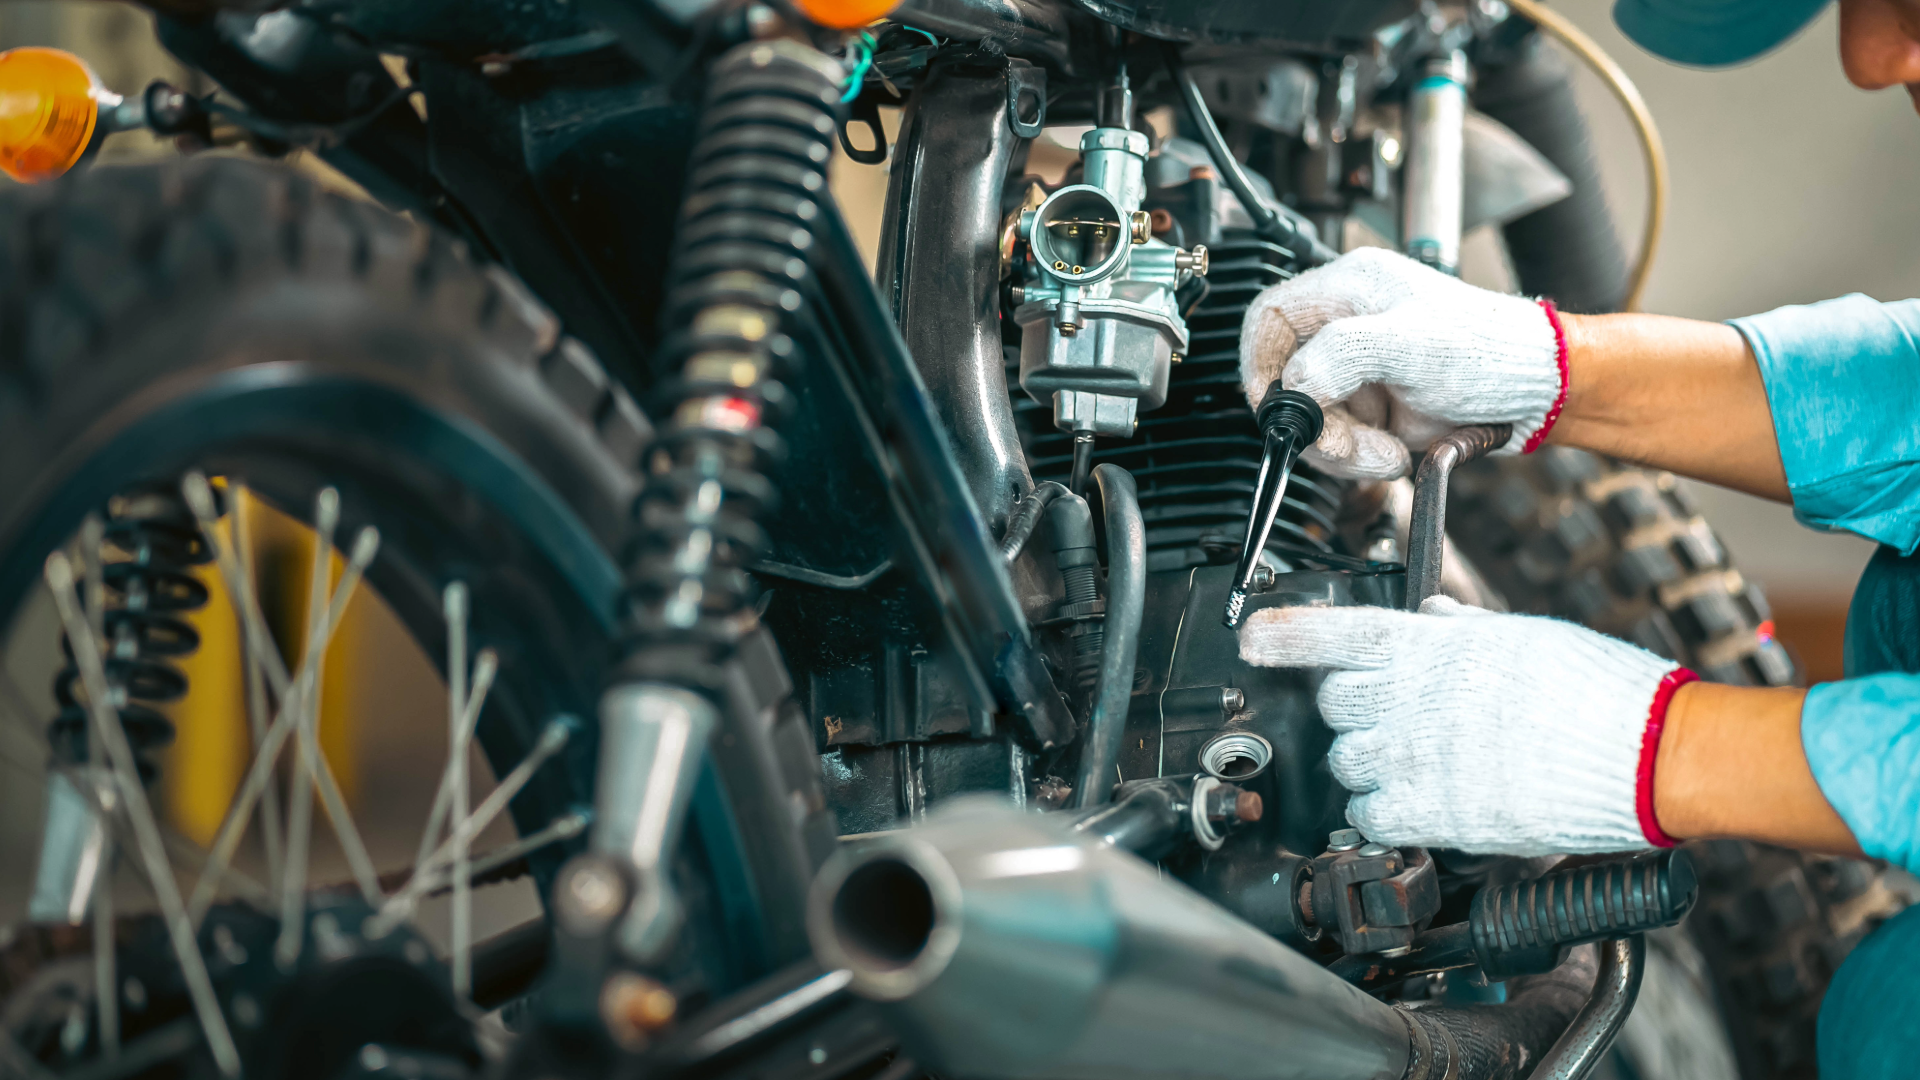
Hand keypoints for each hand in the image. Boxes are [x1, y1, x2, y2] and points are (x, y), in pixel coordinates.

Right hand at [1237, 247, 1566, 479]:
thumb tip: (1295, 388)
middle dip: (1315, 425)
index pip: (1269, 319)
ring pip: (1311, 418)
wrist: (1541, 391)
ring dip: (1341, 448)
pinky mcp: (1375, 405)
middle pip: (1289, 381)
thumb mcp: (1411, 345)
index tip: (1277, 408)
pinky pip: (1340, 439)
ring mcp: (1361, 369)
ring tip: (1386, 450)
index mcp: (1350, 287)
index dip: (1260, 366)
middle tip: (1349, 445)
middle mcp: (1349, 325)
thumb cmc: (1493, 351)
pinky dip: (1359, 457)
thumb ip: (1340, 357)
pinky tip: (1393, 450)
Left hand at [1238, 595, 1687, 854]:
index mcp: (1433, 647)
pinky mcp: (1437, 815)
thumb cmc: (1601, 689)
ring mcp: (1420, 759)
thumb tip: (1428, 615)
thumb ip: (1460, 630)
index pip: (1333, 632)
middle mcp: (1414, 699)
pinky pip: (1372, 816)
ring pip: (1346, 762)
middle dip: (1350, 708)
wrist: (1647, 753)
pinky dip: (1383, 813)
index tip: (1253, 639)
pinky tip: (1415, 804)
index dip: (1282, 635)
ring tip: (1413, 761)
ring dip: (1366, 762)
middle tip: (1390, 714)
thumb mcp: (1524, 636)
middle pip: (1333, 703)